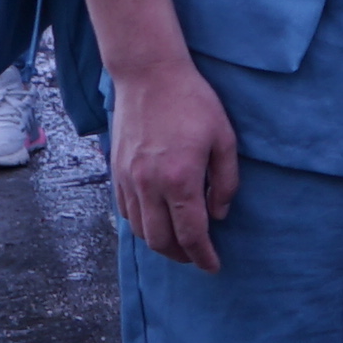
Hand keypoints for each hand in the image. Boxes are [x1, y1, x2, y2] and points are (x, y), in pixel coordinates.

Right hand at [111, 57, 244, 271]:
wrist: (149, 75)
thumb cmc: (193, 102)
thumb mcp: (224, 139)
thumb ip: (225, 182)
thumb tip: (219, 215)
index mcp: (180, 179)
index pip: (191, 234)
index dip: (203, 256)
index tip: (213, 267)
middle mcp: (150, 185)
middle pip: (161, 240)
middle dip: (181, 256)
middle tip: (197, 257)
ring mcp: (129, 179)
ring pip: (141, 230)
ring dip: (160, 244)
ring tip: (178, 244)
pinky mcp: (116, 171)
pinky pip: (126, 212)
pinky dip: (141, 225)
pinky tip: (156, 222)